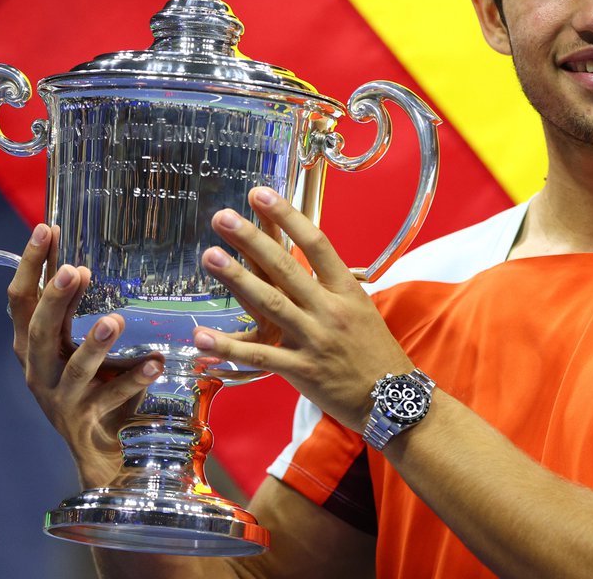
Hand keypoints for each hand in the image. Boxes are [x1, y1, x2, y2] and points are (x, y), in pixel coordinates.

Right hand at [7, 224, 162, 486]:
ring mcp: (62, 399)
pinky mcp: (89, 422)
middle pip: (39, 331)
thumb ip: (78, 312)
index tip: (46, 228)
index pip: (21, 300)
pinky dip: (134, 380)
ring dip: (94, 343)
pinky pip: (114, 397)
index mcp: (33, 347)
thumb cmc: (94, 389)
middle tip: (72, 270)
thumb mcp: (78, 348)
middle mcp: (40, 371)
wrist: (104, 455)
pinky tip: (155, 363)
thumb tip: (82, 263)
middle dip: (54, 300)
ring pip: (75, 369)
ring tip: (115, 320)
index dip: (30, 265)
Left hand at [193, 187, 412, 431]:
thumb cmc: (374, 351)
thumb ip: (331, 286)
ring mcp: (314, 339)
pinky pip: (259, 357)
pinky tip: (201, 336)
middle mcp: (329, 309)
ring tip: (210, 256)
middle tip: (224, 217)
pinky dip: (228, 347)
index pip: (316, 244)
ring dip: (237, 280)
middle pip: (287, 268)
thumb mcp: (361, 308)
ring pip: (271, 304)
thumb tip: (303, 259)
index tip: (261, 195)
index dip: (287, 217)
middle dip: (253, 240)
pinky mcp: (301, 370)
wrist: (391, 397)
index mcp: (346, 290)